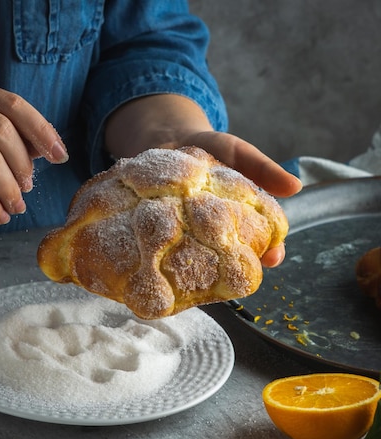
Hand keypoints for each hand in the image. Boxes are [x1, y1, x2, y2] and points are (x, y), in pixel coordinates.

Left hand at [105, 94, 301, 267]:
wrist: (168, 139)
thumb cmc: (211, 148)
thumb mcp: (240, 154)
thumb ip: (264, 170)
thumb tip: (297, 187)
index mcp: (243, 217)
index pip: (264, 240)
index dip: (271, 251)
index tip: (273, 257)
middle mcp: (218, 232)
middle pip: (233, 257)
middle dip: (238, 268)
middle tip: (240, 275)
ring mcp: (191, 235)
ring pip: (202, 259)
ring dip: (202, 269)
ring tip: (204, 277)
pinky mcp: (164, 233)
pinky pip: (169, 248)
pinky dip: (169, 255)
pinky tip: (168, 260)